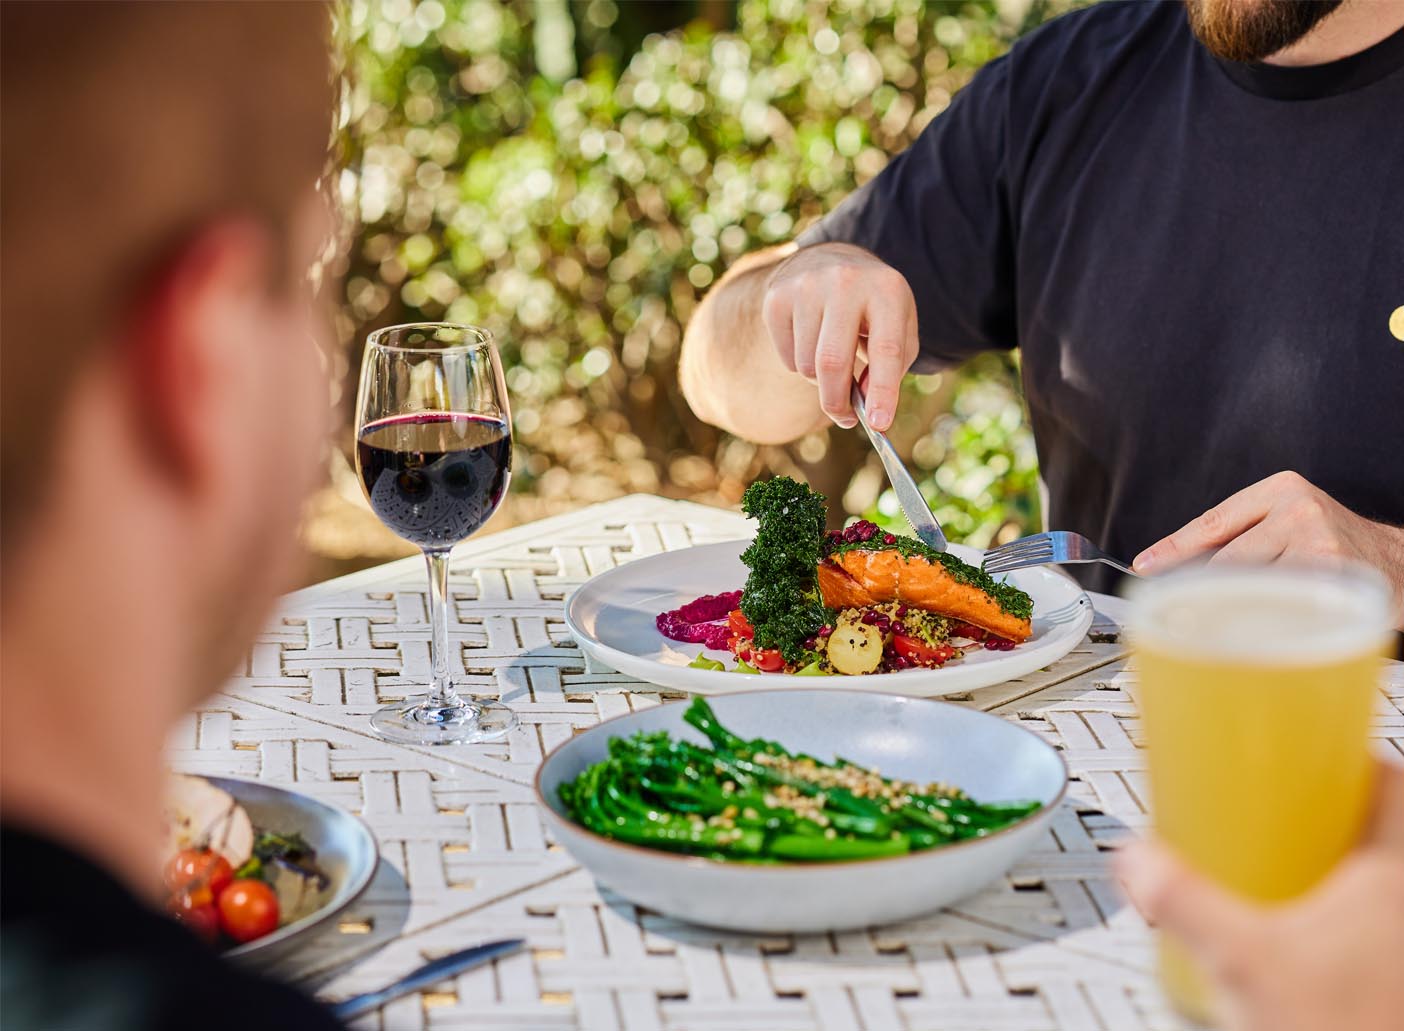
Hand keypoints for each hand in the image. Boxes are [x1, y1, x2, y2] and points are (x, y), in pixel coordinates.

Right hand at [762, 242, 918, 430]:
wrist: (830, 260)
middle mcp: (844, 281)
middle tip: (846, 418)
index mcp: (886, 289)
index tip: (878, 424)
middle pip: (832, 362)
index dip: (883, 391)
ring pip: (807, 366)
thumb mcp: (899, 326)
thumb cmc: (873, 307)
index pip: (885, 349)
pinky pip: (787, 358)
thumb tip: (864, 401)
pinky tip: (812, 341)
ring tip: (834, 358)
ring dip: (822, 380)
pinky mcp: (776, 298)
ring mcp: (805, 287)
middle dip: (838, 402)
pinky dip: (800, 365)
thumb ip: (892, 367)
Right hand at [1114, 761, 1403, 1030]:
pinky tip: (1318, 949)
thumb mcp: (1243, 962)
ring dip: (1350, 874)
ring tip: (1297, 882)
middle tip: (1292, 819)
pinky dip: (1360, 926)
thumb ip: (1181, 901)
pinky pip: (1383, 934)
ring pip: (1388, 884)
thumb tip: (1136, 860)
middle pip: (1388, 828)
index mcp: (1396, 871)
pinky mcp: (1397, 982)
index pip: (1391, 780)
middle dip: (1337, 818)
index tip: (1310, 759)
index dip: (1349, 760)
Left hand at [1133, 471, 1403, 625]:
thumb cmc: (1334, 549)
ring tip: (1215, 625)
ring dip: (1228, 610)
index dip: (1173, 549)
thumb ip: (1243, 537)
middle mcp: (1297, 510)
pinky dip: (1259, 622)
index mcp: (1280, 489)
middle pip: (1226, 558)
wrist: (1398, 565)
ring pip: (1250, 585)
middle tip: (1178, 610)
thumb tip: (1177, 570)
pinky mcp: (1331, 577)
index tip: (1145, 567)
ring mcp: (1316, 543)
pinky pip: (1278, 606)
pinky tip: (1252, 633)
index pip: (1211, 522)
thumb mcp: (1289, 524)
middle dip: (1200, 590)